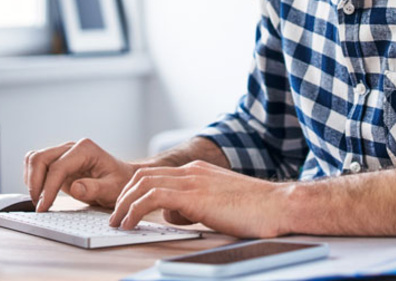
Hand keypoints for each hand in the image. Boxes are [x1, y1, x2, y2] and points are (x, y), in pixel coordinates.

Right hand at [24, 139, 136, 211]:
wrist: (122, 179)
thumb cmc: (120, 183)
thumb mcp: (112, 189)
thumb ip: (95, 188)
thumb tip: (75, 187)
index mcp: (85, 149)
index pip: (58, 167)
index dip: (48, 188)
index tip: (43, 207)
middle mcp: (72, 147)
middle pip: (40, 158)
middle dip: (35, 183)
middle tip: (39, 206)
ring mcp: (63, 153)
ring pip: (34, 159)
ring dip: (31, 180)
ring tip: (39, 201)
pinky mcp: (58, 162)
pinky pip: (36, 164)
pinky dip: (32, 178)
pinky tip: (40, 194)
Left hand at [109, 160, 290, 237]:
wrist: (279, 206)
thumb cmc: (255, 211)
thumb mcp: (218, 204)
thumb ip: (194, 205)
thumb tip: (174, 215)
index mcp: (198, 170)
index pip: (156, 174)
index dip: (136, 190)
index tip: (126, 208)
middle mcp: (192, 170)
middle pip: (144, 175)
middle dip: (124, 196)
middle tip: (116, 216)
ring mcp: (193, 180)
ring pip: (143, 183)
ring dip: (125, 204)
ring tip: (118, 223)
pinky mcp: (194, 195)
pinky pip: (153, 197)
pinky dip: (135, 210)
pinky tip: (130, 224)